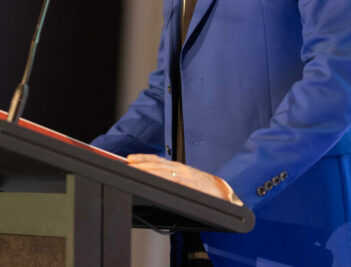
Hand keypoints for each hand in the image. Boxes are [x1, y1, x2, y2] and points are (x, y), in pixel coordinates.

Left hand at [126, 154, 241, 204]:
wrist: (224, 193)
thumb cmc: (204, 188)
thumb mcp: (185, 180)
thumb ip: (171, 178)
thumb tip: (153, 178)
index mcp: (178, 167)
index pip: (157, 159)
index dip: (142, 158)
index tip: (129, 158)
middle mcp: (181, 169)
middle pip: (157, 164)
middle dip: (140, 164)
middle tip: (126, 164)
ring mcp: (186, 177)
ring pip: (163, 172)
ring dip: (147, 170)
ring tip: (134, 170)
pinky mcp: (191, 186)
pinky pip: (174, 182)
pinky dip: (162, 180)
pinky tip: (153, 181)